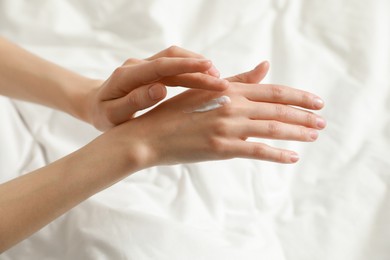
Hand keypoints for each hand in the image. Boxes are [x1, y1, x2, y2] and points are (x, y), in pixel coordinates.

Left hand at [85, 46, 227, 130]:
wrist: (95, 103)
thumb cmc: (104, 114)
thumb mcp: (112, 116)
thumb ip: (134, 103)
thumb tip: (160, 89)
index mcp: (127, 76)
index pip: (161, 66)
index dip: (186, 67)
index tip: (208, 71)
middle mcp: (137, 65)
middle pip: (172, 59)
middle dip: (198, 67)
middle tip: (221, 81)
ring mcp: (144, 65)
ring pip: (175, 58)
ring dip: (197, 66)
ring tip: (218, 79)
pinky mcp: (151, 69)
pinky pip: (174, 65)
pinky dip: (191, 70)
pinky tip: (205, 79)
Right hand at [106, 69, 325, 166]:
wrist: (147, 136)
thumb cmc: (172, 112)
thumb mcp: (204, 90)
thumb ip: (237, 80)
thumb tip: (265, 66)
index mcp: (228, 90)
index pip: (272, 90)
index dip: (298, 95)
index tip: (316, 101)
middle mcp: (231, 105)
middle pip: (278, 108)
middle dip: (304, 115)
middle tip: (323, 121)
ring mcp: (226, 127)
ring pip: (272, 128)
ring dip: (297, 132)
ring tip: (315, 136)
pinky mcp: (221, 148)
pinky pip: (256, 151)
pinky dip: (277, 154)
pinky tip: (293, 158)